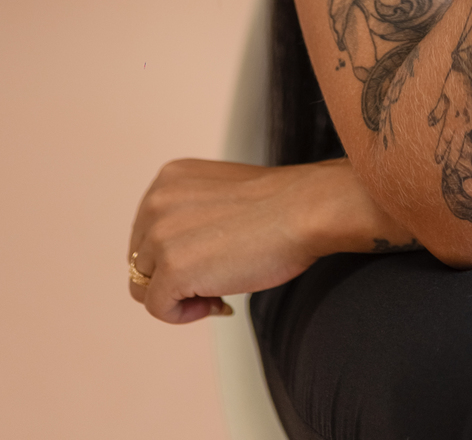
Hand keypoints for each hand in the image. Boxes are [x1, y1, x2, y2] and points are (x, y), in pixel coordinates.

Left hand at [126, 157, 413, 324]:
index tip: (212, 259)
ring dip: (181, 297)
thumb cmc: (277, 206)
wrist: (308, 209)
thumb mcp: (217, 195)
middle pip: (141, 263)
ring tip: (220, 290)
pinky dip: (186, 315)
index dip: (176, 257)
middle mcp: (155, 200)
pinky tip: (220, 301)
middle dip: (175, 279)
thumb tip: (171, 258)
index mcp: (167, 178)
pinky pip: (159, 309)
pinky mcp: (171, 269)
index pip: (146, 235)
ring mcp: (161, 235)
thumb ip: (188, 214)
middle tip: (218, 279)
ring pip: (144, 289)